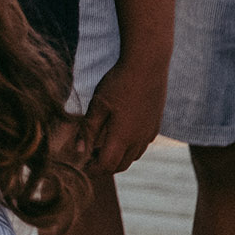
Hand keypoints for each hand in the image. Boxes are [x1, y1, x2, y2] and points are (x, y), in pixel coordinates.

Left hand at [82, 54, 166, 173]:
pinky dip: (129, 148)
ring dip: (118, 157)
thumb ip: (88, 129)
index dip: (93, 169)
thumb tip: (78, 150)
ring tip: (101, 146)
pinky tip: (119, 134)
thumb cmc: (119, 82)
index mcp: (123, 136)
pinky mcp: (155, 124)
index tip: (82, 165)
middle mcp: (139, 139)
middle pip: (121, 165)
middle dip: (104, 166)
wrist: (148, 65)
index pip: (107, 165)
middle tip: (89, 157)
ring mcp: (150, 132)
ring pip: (133, 156)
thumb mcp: (98, 105)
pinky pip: (142, 145)